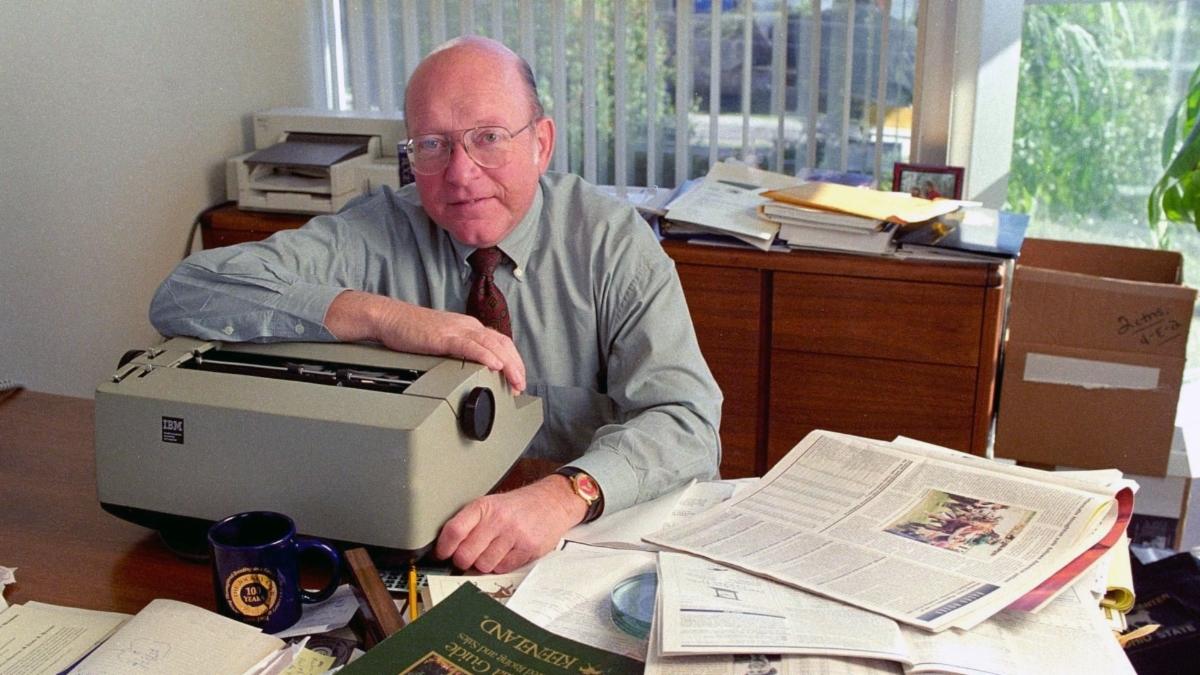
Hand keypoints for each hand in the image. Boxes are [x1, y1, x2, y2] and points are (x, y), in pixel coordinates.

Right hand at [325, 290, 525, 392]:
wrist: (388, 318)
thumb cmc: (411, 332)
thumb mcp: (442, 342)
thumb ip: (458, 352)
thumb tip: (472, 371)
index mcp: (469, 328)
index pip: (501, 343)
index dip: (514, 361)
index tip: (518, 380)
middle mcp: (467, 326)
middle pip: (502, 344)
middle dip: (516, 366)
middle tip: (521, 386)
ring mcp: (456, 330)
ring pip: (491, 345)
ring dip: (507, 365)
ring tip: (515, 381)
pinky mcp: (443, 337)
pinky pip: (469, 346)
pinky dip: (485, 356)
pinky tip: (494, 365)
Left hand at [434, 475, 586, 572]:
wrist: (553, 501)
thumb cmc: (519, 506)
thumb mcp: (492, 504)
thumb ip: (471, 523)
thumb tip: (447, 548)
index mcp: (484, 506)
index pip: (454, 530)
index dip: (443, 547)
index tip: (441, 554)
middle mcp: (498, 519)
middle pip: (465, 554)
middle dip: (463, 561)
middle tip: (468, 557)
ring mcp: (514, 534)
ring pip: (483, 565)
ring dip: (484, 564)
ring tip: (491, 552)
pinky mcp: (528, 548)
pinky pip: (503, 568)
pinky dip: (501, 566)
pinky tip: (506, 553)